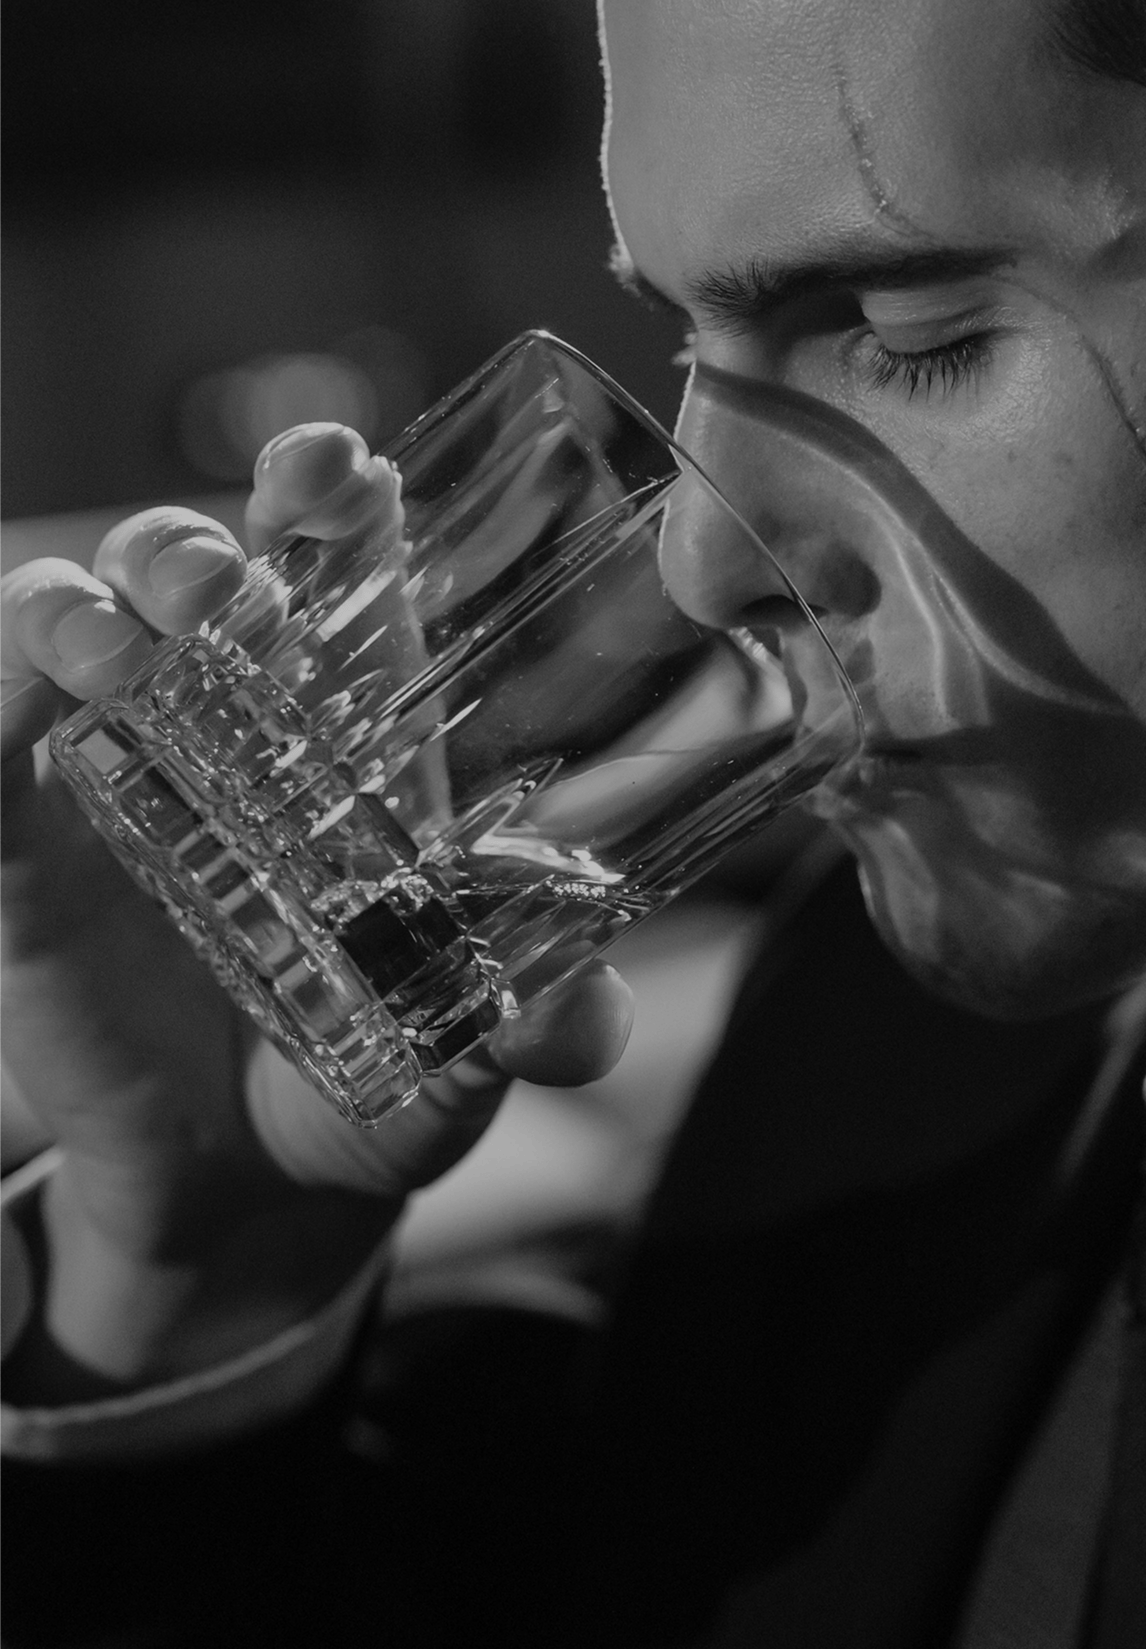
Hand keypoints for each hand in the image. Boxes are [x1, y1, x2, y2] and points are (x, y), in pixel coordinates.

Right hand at [0, 427, 634, 1393]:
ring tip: (128, 652)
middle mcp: (234, 716)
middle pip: (203, 561)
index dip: (329, 490)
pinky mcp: (26, 838)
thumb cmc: (384, 1071)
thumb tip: (586, 1023)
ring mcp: (121, 766)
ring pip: (79, 615)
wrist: (250, 1183)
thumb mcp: (474, 1044)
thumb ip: (542, 1025)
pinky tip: (28, 688)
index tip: (336, 465)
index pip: (342, 561)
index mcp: (360, 724)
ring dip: (91, 602)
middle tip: (227, 592)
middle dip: (203, 542)